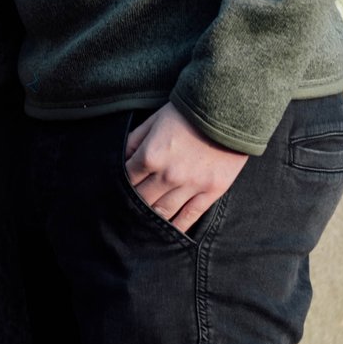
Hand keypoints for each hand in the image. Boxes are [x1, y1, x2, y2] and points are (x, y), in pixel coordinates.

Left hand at [123, 102, 248, 233]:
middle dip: (132, 205)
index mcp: (150, 156)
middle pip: (142, 200)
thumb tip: (122, 159)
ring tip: (143, 225)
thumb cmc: (186, 113)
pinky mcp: (211, 191)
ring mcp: (191, 185)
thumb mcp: (153, 121)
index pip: (127, 180)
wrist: (226, 111)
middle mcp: (168, 175)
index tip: (116, 192)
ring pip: (163, 212)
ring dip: (151, 219)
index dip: (119, 186)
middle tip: (126, 212)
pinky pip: (191, 216)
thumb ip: (134, 142)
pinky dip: (178, 227)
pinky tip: (168, 233)